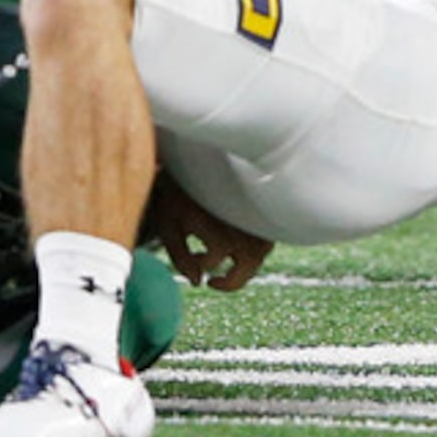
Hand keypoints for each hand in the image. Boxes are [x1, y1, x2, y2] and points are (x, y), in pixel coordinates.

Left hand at [142, 173, 274, 291]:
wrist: (198, 154)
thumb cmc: (180, 190)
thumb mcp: (169, 224)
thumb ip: (181, 258)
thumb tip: (197, 282)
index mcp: (216, 228)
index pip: (215, 260)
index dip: (202, 265)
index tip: (193, 261)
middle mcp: (241, 225)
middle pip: (248, 265)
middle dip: (231, 281)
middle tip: (215, 281)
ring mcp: (255, 218)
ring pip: (260, 254)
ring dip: (245, 266)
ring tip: (228, 265)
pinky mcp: (263, 211)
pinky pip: (266, 239)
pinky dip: (255, 249)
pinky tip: (239, 245)